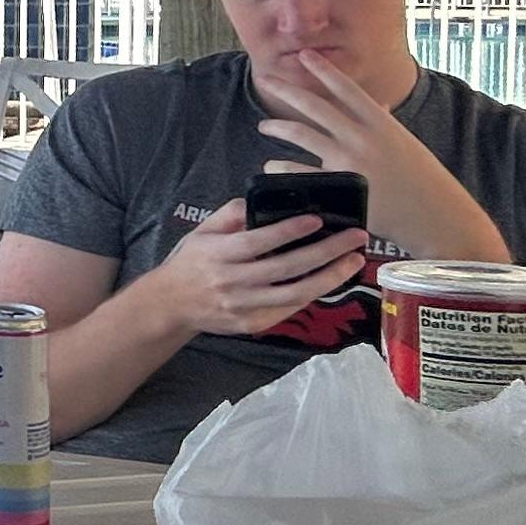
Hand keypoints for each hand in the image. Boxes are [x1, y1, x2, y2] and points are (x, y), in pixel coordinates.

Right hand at [144, 196, 370, 338]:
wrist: (170, 305)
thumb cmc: (190, 262)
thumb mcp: (202, 231)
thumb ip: (231, 214)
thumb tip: (261, 201)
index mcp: (219, 254)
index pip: (259, 241)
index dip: (289, 231)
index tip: (317, 219)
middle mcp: (233, 282)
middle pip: (287, 268)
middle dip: (326, 252)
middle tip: (356, 238)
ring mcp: (244, 306)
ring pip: (295, 294)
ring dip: (330, 277)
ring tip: (353, 261)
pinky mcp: (252, 323)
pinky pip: (289, 310)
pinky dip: (312, 295)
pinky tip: (331, 280)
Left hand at [249, 50, 499, 264]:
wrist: (434, 214)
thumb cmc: (420, 178)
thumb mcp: (404, 143)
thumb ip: (384, 123)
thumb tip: (376, 103)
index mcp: (381, 123)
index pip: (346, 88)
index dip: (323, 69)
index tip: (304, 54)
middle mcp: (362, 137)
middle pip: (316, 106)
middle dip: (287, 90)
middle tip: (265, 79)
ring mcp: (349, 161)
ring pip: (302, 133)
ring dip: (277, 125)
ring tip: (265, 125)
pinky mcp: (338, 187)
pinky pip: (299, 171)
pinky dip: (281, 165)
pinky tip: (272, 164)